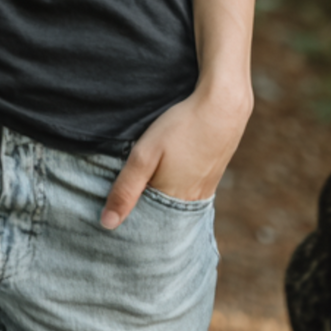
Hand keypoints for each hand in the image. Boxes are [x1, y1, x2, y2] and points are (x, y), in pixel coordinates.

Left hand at [101, 82, 252, 228]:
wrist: (224, 106)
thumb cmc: (182, 127)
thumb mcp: (145, 154)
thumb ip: (126, 188)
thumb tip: (107, 224)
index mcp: (172, 202)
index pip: (145, 225)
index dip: (128, 216)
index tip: (112, 207)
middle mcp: (191, 203)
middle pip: (161, 216)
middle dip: (143, 209)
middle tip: (125, 192)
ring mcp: (205, 191)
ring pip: (174, 204)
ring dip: (159, 197)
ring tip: (146, 181)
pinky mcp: (212, 178)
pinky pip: (188, 193)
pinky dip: (174, 188)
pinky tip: (168, 172)